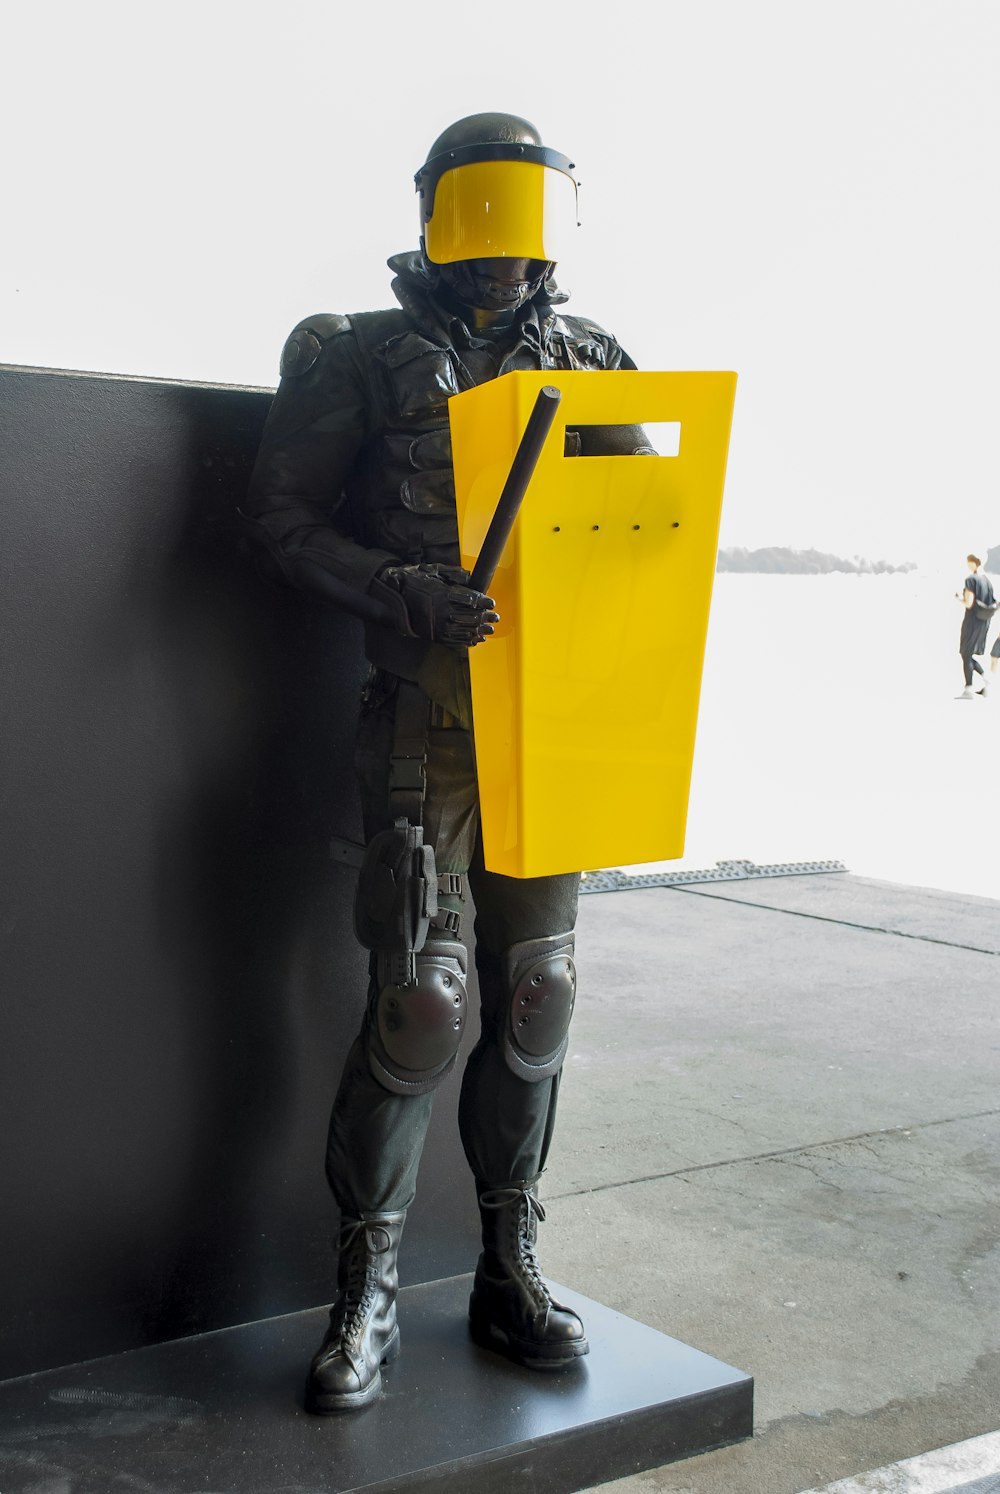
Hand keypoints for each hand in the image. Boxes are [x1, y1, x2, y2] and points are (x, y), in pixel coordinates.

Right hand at [370, 563, 498, 647]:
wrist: (395, 599)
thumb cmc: (414, 582)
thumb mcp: (433, 572)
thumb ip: (453, 575)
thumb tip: (470, 578)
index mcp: (443, 594)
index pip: (470, 600)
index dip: (483, 602)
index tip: (491, 602)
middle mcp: (442, 612)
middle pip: (471, 617)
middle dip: (485, 618)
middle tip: (495, 618)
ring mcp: (439, 626)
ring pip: (465, 631)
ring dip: (480, 631)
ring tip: (489, 630)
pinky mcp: (435, 636)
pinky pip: (455, 641)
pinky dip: (467, 641)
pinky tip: (476, 639)